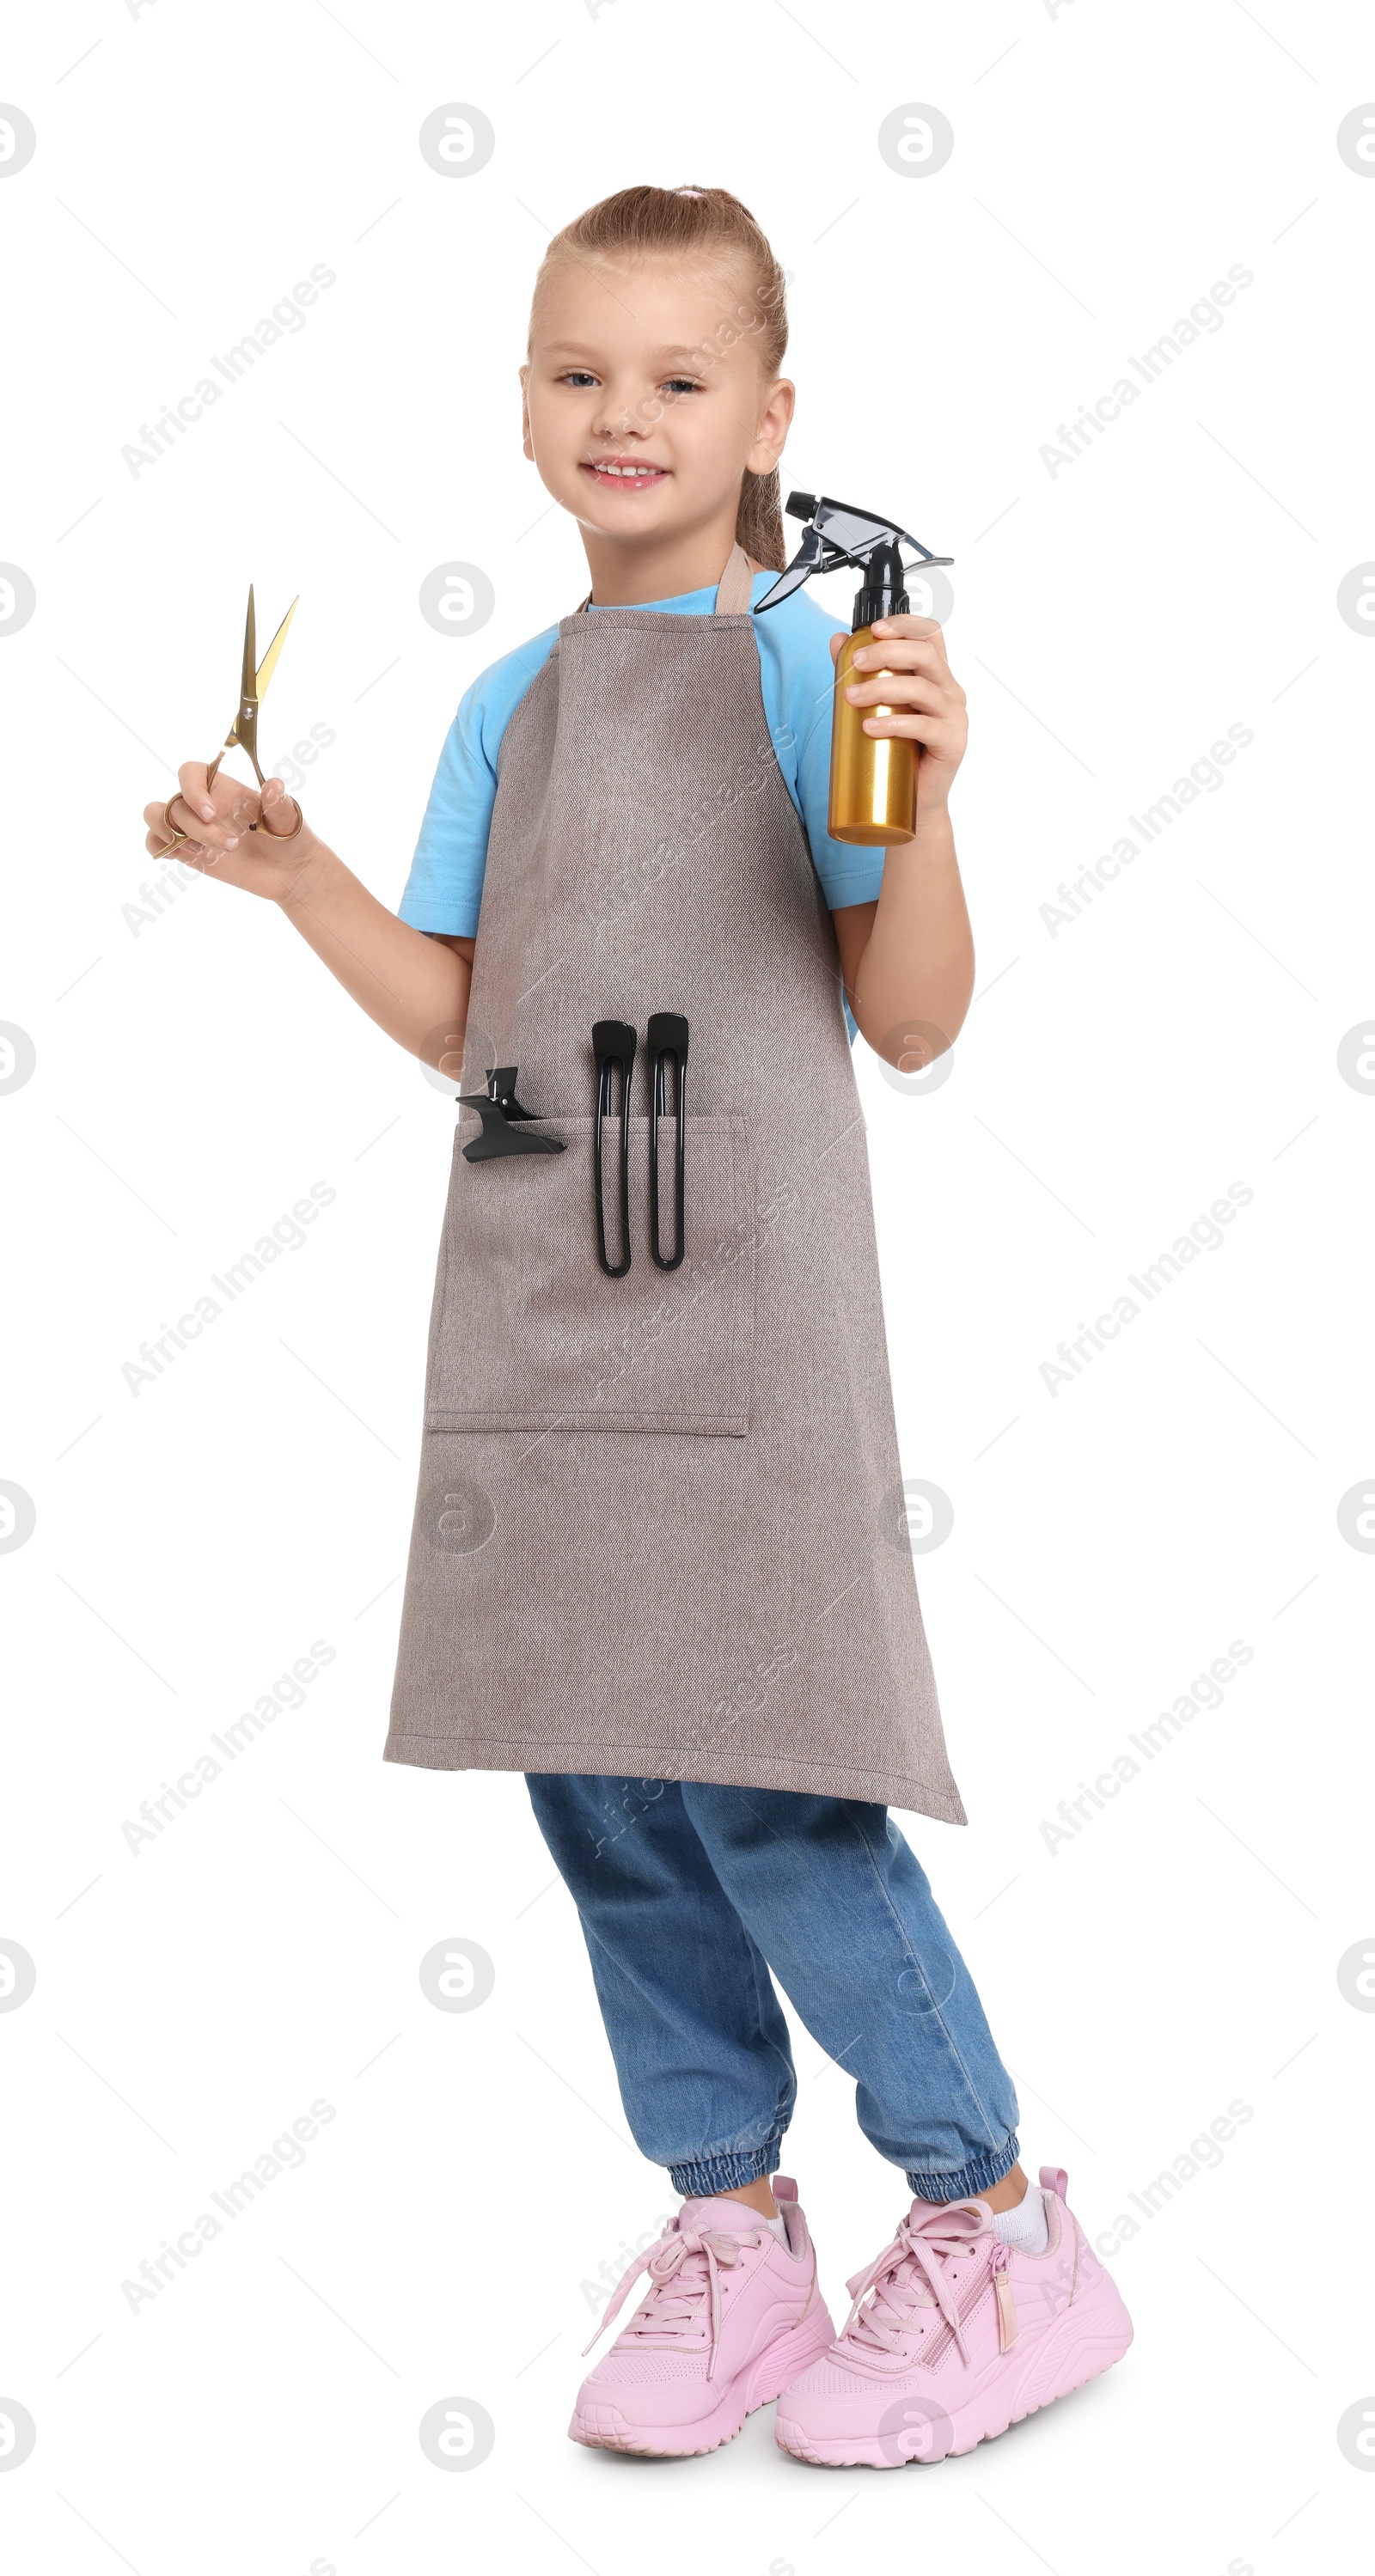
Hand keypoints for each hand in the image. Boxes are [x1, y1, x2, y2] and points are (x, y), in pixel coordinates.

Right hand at [142, 762, 320, 900]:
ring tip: (202, 852)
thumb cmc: (289, 838)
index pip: (189, 772)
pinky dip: (161, 848)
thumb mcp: (288, 819)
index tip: (211, 813)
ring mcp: (192, 828)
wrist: (290, 873)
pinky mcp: (187, 852)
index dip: (192, 789)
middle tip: (231, 845)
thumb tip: (273, 784)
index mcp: (222, 787)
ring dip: (174, 836)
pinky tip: (189, 856)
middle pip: (175, 803)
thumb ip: (277, 802)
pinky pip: (155, 843)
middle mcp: (202, 804)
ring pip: (157, 818)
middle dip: (198, 828)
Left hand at [830, 614, 967, 814]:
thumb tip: (837, 640)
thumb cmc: (897, 751)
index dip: (907, 624)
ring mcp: (954, 716)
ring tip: (852, 698)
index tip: (875, 629)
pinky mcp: (952, 743)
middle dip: (887, 653)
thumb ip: (860, 672)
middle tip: (854, 664)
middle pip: (925, 655)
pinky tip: (870, 728)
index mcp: (936, 675)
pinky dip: (894, 724)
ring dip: (883, 688)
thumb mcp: (876, 705)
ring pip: (922, 689)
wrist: (916, 803)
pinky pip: (924, 727)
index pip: (931, 635)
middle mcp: (950, 690)